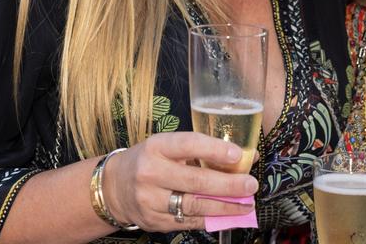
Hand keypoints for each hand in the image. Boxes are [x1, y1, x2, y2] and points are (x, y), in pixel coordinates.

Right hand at [102, 132, 258, 231]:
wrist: (115, 187)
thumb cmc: (150, 161)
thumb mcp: (168, 147)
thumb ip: (201, 151)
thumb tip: (244, 157)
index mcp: (156, 147)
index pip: (188, 144)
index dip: (215, 149)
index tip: (238, 154)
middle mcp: (150, 173)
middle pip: (196, 181)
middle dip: (228, 185)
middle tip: (250, 185)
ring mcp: (150, 200)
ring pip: (194, 206)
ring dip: (224, 207)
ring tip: (246, 204)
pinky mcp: (153, 221)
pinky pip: (188, 222)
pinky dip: (210, 219)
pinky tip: (227, 216)